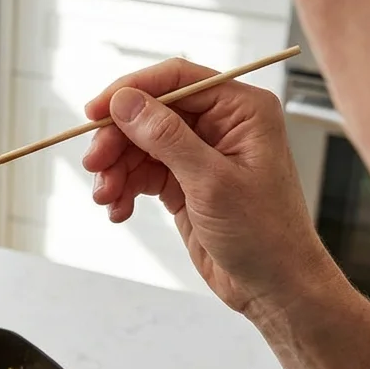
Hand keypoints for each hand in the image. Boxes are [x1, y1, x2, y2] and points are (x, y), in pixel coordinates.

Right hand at [82, 58, 338, 317]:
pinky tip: (119, 210)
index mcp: (241, 110)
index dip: (131, 90)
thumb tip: (125, 102)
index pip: (177, 79)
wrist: (275, 288)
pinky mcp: (186, 182)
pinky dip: (125, 188)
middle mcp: (221, 125)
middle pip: (151, 112)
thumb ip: (166, 137)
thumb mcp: (211, 182)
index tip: (94, 111)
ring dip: (117, 169)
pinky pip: (143, 172)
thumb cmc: (264, 235)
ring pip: (141, 144)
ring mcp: (201, 153)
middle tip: (93, 166)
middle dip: (118, 139)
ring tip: (106, 198)